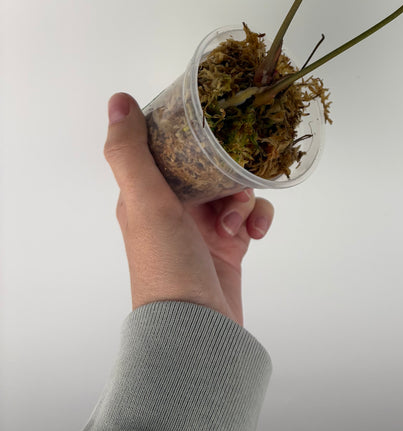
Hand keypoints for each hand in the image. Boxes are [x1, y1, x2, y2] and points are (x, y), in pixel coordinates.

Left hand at [104, 92, 274, 325]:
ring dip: (242, 197)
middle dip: (226, 166)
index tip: (211, 119)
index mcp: (144, 194)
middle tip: (233, 176)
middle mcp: (171, 207)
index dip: (187, 130)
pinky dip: (257, 219)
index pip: (166, 145)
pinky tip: (253, 234)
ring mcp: (202, 227)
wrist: (197, 330)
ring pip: (233, 186)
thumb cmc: (165, 266)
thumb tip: (118, 100)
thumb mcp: (145, 202)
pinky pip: (251, 215)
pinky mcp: (230, 246)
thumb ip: (130, 152)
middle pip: (206, 163)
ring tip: (236, 220)